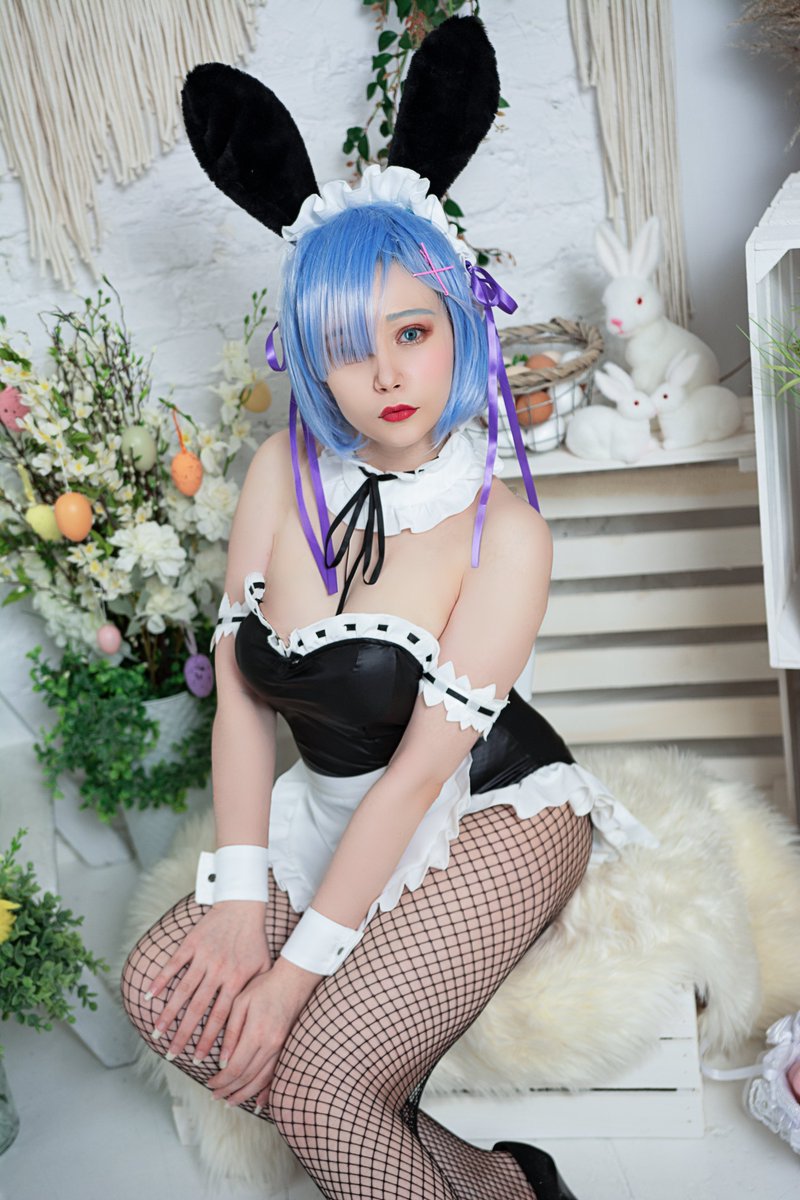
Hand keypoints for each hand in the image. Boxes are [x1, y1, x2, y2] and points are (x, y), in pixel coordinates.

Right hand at [147, 901, 270, 1061]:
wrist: (243, 906)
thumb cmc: (254, 940)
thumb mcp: (263, 968)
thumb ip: (255, 993)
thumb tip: (251, 1023)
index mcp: (237, 979)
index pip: (221, 1017)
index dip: (210, 1040)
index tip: (200, 1060)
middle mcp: (218, 970)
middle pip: (198, 1009)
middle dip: (185, 1035)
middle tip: (173, 1055)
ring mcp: (203, 956)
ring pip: (183, 990)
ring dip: (168, 1014)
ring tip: (157, 1033)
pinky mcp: (192, 943)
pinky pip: (173, 965)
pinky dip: (160, 980)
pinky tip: (149, 996)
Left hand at [207, 957, 319, 1109]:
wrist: (293, 980)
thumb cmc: (264, 987)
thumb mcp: (240, 1003)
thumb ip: (231, 1032)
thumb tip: (222, 1060)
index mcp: (256, 1033)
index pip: (235, 1068)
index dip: (221, 1081)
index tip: (208, 1084)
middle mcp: (270, 1045)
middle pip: (247, 1078)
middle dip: (228, 1090)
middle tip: (214, 1095)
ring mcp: (280, 1048)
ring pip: (261, 1081)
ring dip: (244, 1094)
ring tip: (230, 1101)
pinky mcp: (286, 1047)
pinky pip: (276, 1075)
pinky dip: (267, 1091)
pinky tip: (259, 1102)